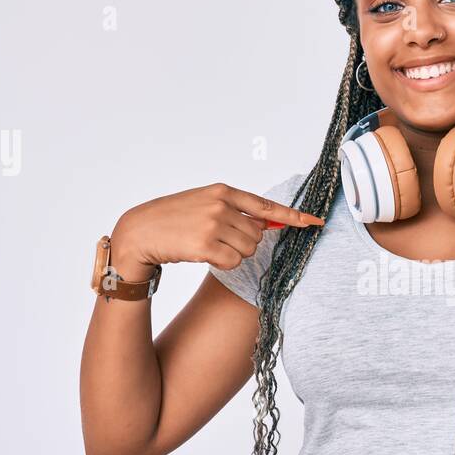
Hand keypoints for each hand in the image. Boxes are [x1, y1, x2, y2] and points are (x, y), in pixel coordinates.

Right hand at [108, 182, 323, 280]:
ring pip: (248, 250)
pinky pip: (233, 262)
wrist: (139, 232)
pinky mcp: (205, 245)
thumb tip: (265, 225)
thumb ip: (234, 210)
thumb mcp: (203, 203)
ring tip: (206, 245)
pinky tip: (202, 254)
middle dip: (243, 243)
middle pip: (258, 235)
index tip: (315, 222)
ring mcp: (213, 224)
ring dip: (232, 254)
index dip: (293, 216)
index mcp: (222, 190)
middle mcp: (220, 205)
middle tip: (217, 240)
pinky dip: (222, 263)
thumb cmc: (172, 219)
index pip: (266, 205)